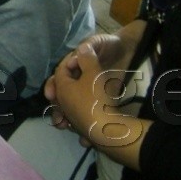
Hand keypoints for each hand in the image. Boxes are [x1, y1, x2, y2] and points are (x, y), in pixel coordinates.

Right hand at [47, 37, 147, 157]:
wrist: (130, 52)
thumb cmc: (110, 47)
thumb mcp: (97, 42)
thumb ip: (87, 47)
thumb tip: (76, 54)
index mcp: (74, 67)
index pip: (59, 78)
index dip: (53, 86)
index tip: (51, 95)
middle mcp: (78, 80)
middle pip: (63, 97)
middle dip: (58, 109)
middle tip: (58, 119)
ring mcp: (88, 92)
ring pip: (72, 109)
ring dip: (67, 119)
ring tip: (65, 128)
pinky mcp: (99, 102)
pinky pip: (88, 116)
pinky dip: (85, 128)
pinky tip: (84, 137)